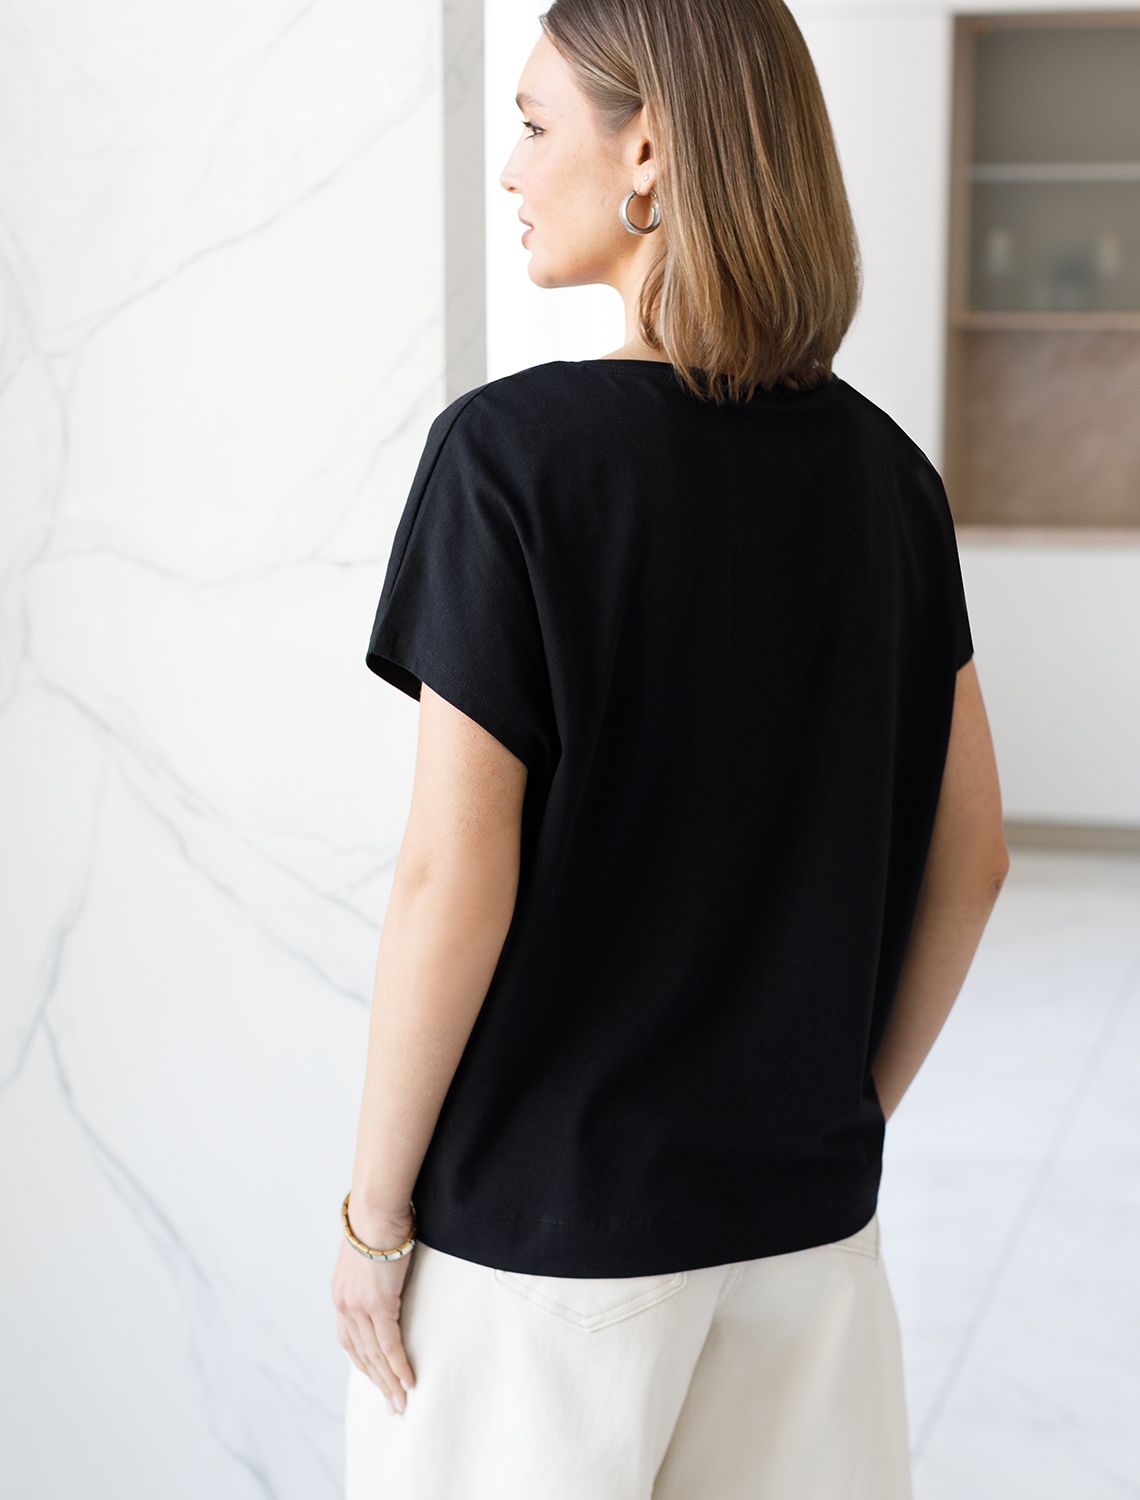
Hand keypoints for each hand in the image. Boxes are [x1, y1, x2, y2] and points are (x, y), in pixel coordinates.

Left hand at [331, 1207, 416, 1412]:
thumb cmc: (376, 1223)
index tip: (377, 1380)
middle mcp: (345, 1305)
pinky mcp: (378, 1304)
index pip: (349, 1340)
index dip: (363, 1363)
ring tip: (402, 1403)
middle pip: (360, 1355)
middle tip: (392, 1405)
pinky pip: (390, 1344)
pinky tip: (409, 1382)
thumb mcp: (366, 1255)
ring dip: (389, 1383)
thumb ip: (370, 1274)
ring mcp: (360, 1307)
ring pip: (374, 1356)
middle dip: (377, 1382)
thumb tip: (384, 1276)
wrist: (376, 1209)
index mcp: (340, 1295)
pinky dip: (399, 1366)